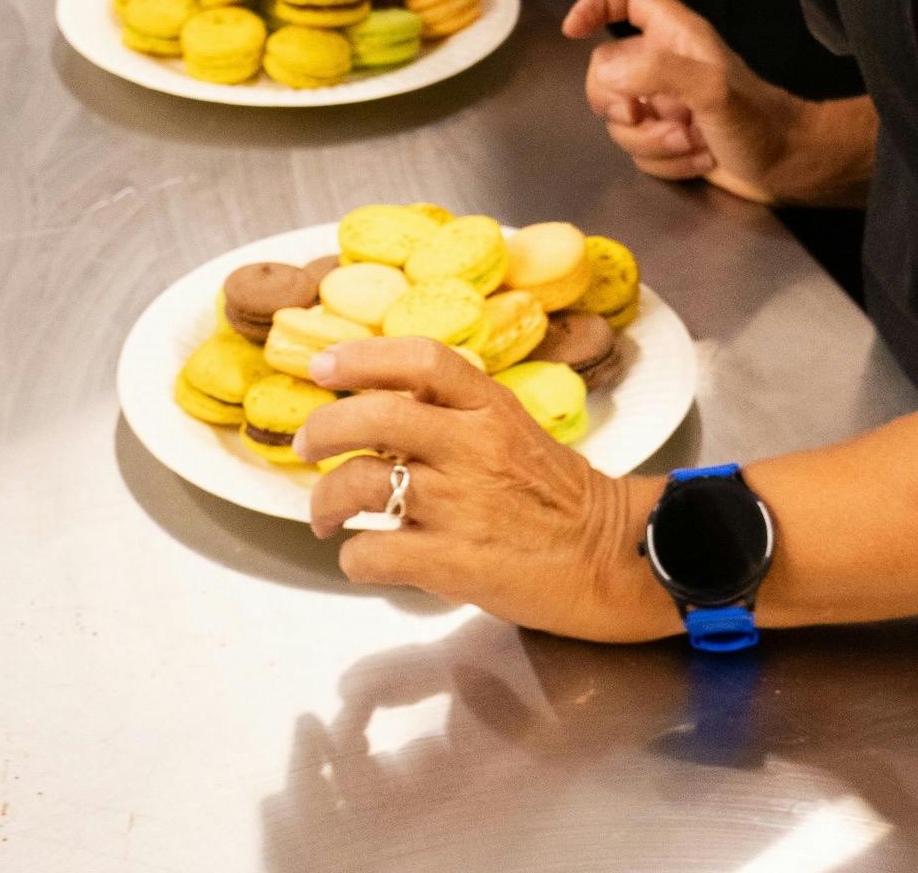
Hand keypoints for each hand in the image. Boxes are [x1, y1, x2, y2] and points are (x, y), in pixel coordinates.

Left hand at [298, 337, 671, 641]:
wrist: (610, 557)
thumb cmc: (560, 497)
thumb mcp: (516, 431)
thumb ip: (459, 418)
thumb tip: (384, 414)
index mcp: (491, 407)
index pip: (421, 358)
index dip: (364, 356)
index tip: (324, 365)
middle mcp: (473, 446)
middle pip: (376, 415)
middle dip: (324, 427)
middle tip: (307, 444)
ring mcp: (461, 504)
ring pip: (361, 484)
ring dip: (325, 501)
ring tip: (324, 517)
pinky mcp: (454, 562)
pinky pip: (375, 553)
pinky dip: (354, 558)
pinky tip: (362, 558)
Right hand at [569, 0, 814, 203]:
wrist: (789, 168)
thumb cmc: (759, 121)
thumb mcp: (711, 88)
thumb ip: (656, 72)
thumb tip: (606, 75)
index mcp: (676, 35)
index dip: (596, 2)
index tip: (574, 31)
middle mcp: (665, 65)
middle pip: (605, 70)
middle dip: (620, 104)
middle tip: (645, 115)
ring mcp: (665, 103)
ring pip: (620, 119)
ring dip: (652, 141)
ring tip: (693, 142)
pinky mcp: (669, 139)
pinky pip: (639, 150)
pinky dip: (665, 161)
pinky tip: (699, 158)